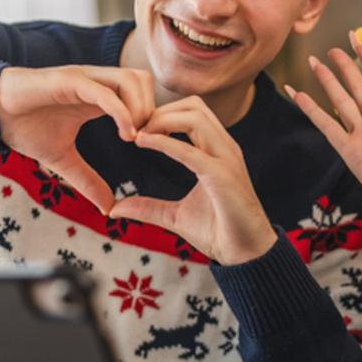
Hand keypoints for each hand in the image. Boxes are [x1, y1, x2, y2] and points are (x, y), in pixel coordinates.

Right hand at [0, 65, 154, 211]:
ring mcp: (83, 79)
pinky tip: (124, 134)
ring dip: (140, 108)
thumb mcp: (63, 160)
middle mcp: (95, 83)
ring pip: (131, 79)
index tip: (153, 146)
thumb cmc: (25, 128)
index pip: (141, 94)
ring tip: (134, 138)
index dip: (152, 117)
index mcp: (98, 96)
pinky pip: (104, 92)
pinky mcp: (68, 80)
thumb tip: (108, 208)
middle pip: (143, 81)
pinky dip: (121, 111)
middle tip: (148, 140)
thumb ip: (87, 180)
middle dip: (153, 110)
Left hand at [106, 97, 277, 264]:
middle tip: (134, 130)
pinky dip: (165, 143)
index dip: (161, 114)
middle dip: (160, 111)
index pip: (191, 112)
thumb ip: (148, 207)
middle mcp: (224, 149)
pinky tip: (143, 143)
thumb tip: (116, 209)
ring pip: (195, 117)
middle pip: (193, 106)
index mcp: (216, 152)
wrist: (246, 255)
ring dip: (161, 120)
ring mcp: (226, 160)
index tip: (135, 131)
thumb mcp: (174, 216)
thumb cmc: (217, 232)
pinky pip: (192, 151)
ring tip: (137, 136)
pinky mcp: (223, 177)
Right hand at [286, 32, 361, 246]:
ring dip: (328, 80)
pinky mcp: (350, 151)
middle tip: (334, 46)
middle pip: (358, 86)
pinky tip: (297, 93)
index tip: (358, 40)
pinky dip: (311, 109)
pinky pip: (327, 125)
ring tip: (316, 60)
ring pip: (341, 100)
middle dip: (346, 65)